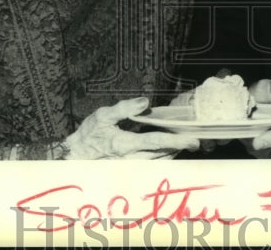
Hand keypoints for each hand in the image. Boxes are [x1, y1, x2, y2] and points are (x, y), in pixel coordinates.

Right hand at [64, 97, 199, 158]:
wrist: (75, 156)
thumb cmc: (88, 135)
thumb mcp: (103, 115)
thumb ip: (124, 108)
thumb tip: (145, 103)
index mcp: (125, 144)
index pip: (157, 142)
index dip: (176, 141)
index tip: (192, 141)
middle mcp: (131, 158)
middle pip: (163, 153)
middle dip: (180, 147)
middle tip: (195, 140)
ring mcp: (131, 166)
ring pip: (159, 161)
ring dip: (173, 153)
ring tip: (185, 143)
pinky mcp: (130, 169)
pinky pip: (152, 164)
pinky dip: (163, 157)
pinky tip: (169, 150)